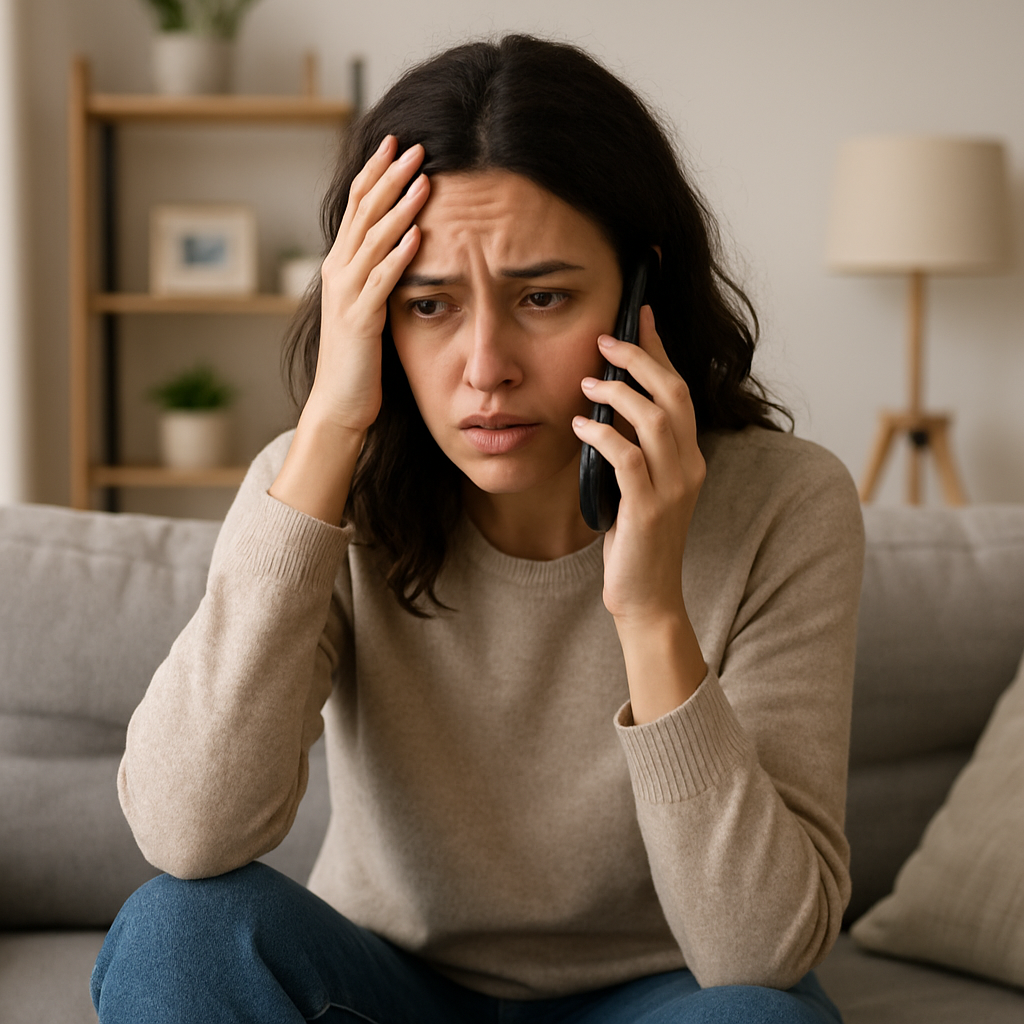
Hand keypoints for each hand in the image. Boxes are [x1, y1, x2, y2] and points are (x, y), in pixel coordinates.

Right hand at [304, 135, 430, 435]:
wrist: (339, 404)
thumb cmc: (359, 359)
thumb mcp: (369, 306)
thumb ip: (378, 276)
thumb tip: (402, 247)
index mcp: (341, 266)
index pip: (357, 207)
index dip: (374, 172)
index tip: (394, 142)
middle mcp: (339, 273)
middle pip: (364, 213)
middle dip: (389, 177)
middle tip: (413, 146)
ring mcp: (347, 296)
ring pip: (373, 241)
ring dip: (399, 208)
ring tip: (422, 179)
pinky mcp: (361, 321)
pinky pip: (382, 282)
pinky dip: (399, 256)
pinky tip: (418, 235)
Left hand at [572, 305, 705, 626]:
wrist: (646, 596)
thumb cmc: (635, 540)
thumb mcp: (638, 486)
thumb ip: (633, 448)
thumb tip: (605, 404)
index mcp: (689, 457)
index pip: (680, 391)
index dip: (660, 351)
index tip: (639, 316)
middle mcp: (689, 466)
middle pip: (673, 394)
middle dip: (641, 359)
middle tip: (607, 339)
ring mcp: (673, 488)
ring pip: (654, 419)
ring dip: (618, 393)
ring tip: (587, 383)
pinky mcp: (649, 509)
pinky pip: (627, 457)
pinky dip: (602, 435)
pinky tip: (579, 426)